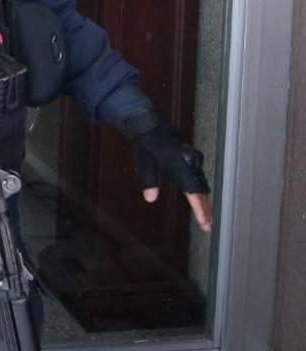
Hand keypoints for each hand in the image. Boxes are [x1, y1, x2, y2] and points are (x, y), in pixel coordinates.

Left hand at [127, 113, 212, 232]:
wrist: (151, 125)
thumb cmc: (146, 143)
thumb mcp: (143, 161)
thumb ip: (148, 180)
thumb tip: (150, 198)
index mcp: (177, 163)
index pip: (192, 190)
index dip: (199, 207)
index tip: (204, 221)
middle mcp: (189, 162)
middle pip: (201, 190)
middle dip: (205, 209)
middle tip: (208, 226)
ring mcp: (192, 160)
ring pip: (202, 185)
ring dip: (205, 201)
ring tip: (207, 219)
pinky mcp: (192, 160)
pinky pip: (200, 179)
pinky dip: (202, 192)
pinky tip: (202, 202)